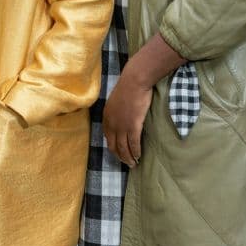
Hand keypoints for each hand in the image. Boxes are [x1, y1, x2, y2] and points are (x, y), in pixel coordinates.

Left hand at [102, 33, 183, 167]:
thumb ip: (117, 111)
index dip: (113, 147)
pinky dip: (136, 152)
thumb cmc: (128, 87)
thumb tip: (122, 116)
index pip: (107, 137)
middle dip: (120, 156)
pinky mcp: (133, 125)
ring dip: (128, 158)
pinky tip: (139, 156)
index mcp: (106, 117)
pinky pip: (134, 143)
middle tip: (126, 162)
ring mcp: (122, 126)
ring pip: (124, 147)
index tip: (119, 152)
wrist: (134, 81)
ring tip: (133, 164)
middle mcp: (112, 124)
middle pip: (114, 146)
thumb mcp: (116, 100)